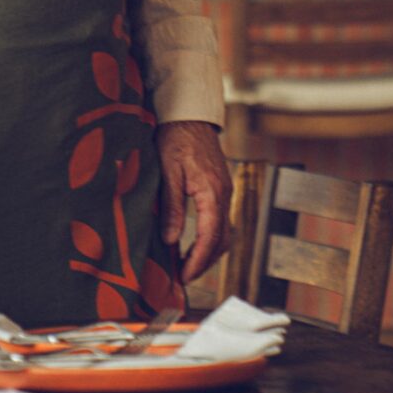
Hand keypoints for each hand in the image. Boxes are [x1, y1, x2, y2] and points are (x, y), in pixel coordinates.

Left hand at [156, 120, 231, 282]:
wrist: (189, 115)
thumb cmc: (175, 138)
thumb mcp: (168, 171)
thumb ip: (172, 206)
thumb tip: (171, 240)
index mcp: (212, 192)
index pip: (210, 237)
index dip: (197, 260)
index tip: (183, 275)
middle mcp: (224, 195)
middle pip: (222, 240)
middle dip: (205, 262)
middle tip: (184, 277)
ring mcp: (225, 191)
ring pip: (225, 232)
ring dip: (209, 252)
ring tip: (187, 265)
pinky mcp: (221, 188)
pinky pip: (222, 221)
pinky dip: (211, 238)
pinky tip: (195, 243)